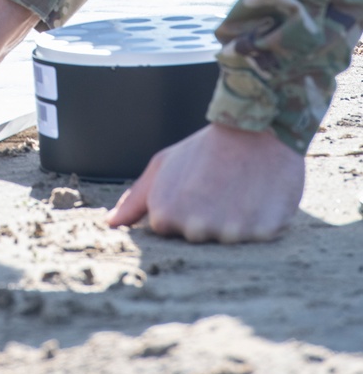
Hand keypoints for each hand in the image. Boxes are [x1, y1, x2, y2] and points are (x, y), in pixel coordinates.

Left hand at [108, 123, 305, 241]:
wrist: (254, 130)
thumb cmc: (203, 149)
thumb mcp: (163, 166)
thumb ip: (135, 200)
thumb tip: (110, 224)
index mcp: (165, 215)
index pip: (170, 233)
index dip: (183, 211)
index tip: (193, 190)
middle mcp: (194, 228)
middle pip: (199, 240)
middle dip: (207, 219)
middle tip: (217, 189)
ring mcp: (229, 233)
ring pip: (229, 242)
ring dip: (234, 222)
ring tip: (236, 192)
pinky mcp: (262, 233)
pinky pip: (259, 239)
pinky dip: (259, 223)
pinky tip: (256, 198)